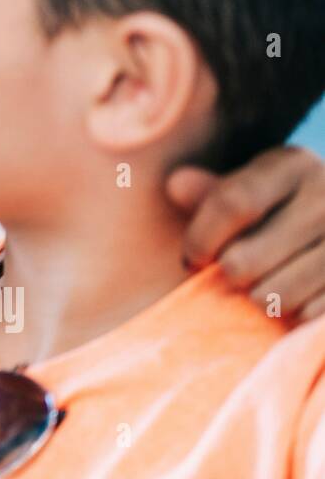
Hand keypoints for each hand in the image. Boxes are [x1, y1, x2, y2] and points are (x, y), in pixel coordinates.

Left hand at [167, 145, 324, 322]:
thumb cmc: (280, 208)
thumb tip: (175, 185)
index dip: (200, 239)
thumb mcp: (248, 188)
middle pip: (242, 261)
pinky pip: (304, 314)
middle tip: (234, 270)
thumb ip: (208, 192)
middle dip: (226, 274)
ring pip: (271, 295)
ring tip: (265, 282)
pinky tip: (296, 295)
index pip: (232, 203)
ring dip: (258, 297)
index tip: (192, 258)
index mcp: (292, 165)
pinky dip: (291, 313)